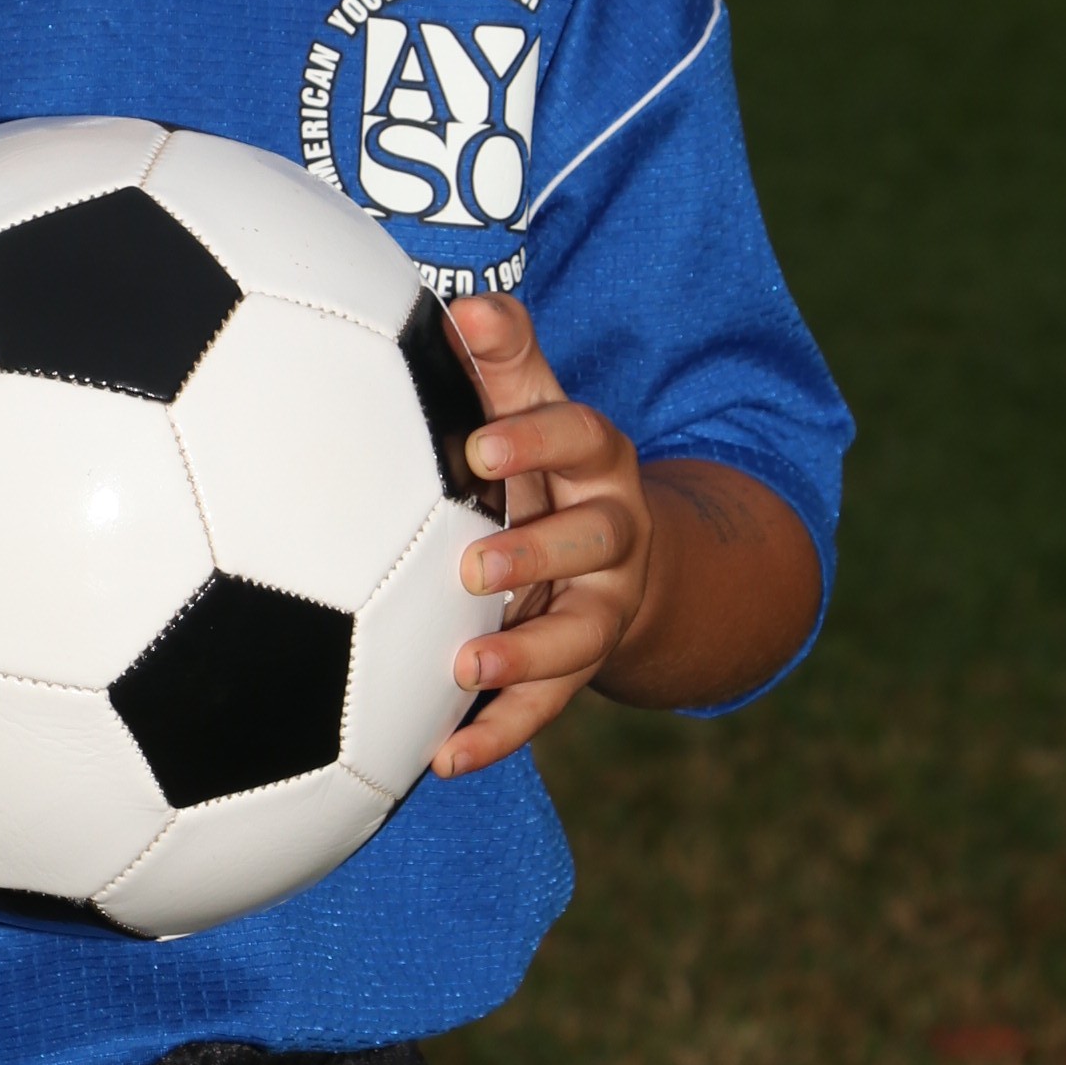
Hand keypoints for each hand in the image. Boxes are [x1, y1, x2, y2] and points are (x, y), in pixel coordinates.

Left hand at [426, 296, 825, 769]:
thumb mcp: (534, 404)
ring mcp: (603, 607)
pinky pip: (545, 708)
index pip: (582, 438)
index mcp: (597, 461)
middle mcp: (614, 534)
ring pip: (580, 635)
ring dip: (525, 656)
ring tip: (466, 671)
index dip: (538, 440)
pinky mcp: (579, 668)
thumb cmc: (545, 462)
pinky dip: (496, 735)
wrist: (624, 556)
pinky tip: (441, 760)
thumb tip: (468, 304)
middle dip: (540, 552)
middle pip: (594, 541)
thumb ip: (503, 358)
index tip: (481, 448)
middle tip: (475, 567)